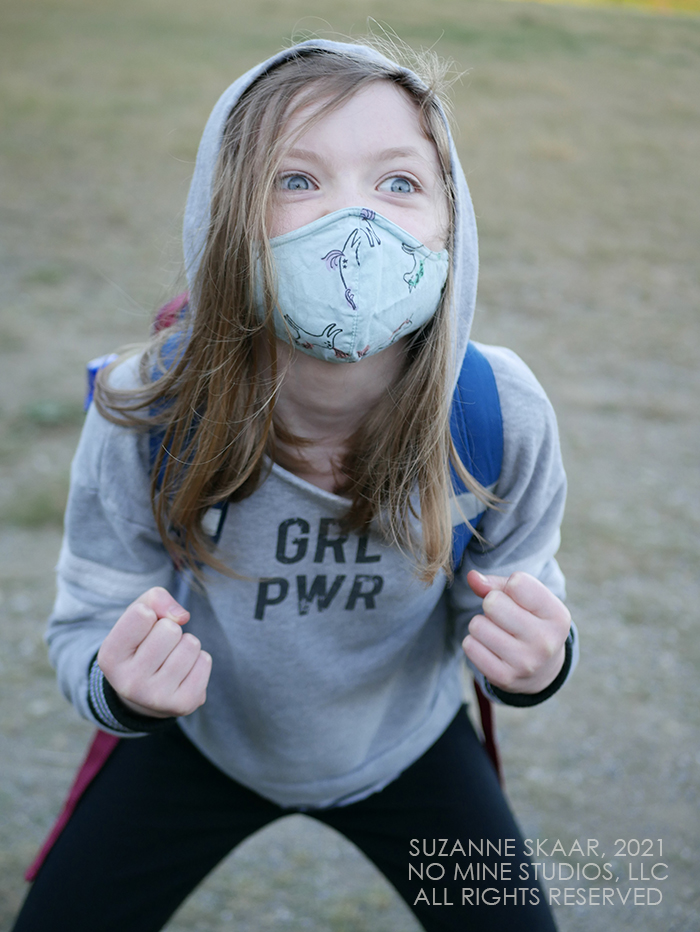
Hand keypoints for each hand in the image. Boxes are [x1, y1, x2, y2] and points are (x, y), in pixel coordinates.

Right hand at [97, 587, 211, 717]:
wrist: (146, 692)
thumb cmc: (141, 642)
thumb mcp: (138, 614)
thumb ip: (155, 599)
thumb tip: (182, 616)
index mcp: (109, 657)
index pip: (141, 613)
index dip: (149, 614)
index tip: (142, 629)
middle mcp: (128, 683)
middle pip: (170, 629)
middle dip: (170, 629)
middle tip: (159, 647)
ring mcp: (156, 698)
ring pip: (190, 644)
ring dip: (185, 644)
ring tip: (170, 658)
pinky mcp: (183, 705)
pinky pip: (205, 661)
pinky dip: (198, 660)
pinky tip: (183, 671)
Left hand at [462, 571, 570, 694]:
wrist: (542, 669)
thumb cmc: (531, 621)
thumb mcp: (526, 599)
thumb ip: (497, 584)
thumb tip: (472, 577)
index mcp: (557, 616)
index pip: (517, 583)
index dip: (510, 587)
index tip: (519, 599)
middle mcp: (545, 641)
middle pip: (492, 602)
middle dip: (492, 604)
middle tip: (504, 617)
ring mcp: (525, 663)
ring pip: (477, 625)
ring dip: (481, 624)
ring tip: (498, 632)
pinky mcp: (504, 678)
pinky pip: (469, 646)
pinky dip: (474, 643)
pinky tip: (491, 647)